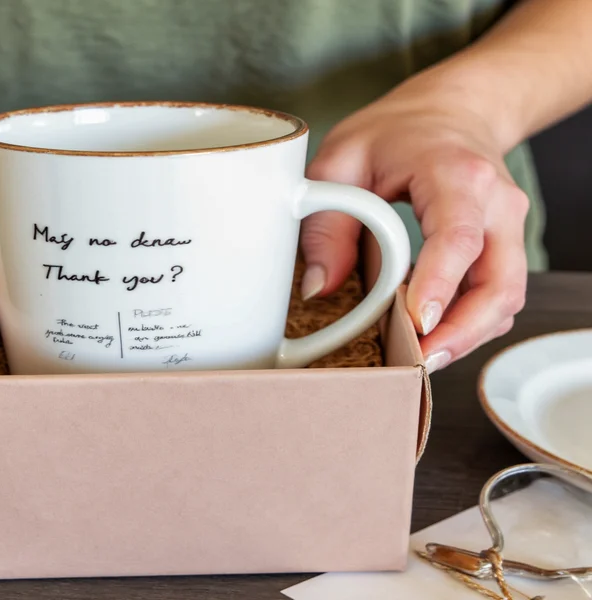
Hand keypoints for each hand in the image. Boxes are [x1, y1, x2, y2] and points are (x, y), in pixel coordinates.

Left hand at [300, 81, 527, 371]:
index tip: (416, 321)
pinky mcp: (505, 247)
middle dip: (461, 332)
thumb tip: (319, 287)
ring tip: (419, 356)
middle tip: (416, 360)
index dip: (439, 283)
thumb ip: (326, 221)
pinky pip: (499, 296)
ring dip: (467, 336)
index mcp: (455, 174)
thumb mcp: (342, 160)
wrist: (450, 113)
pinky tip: (432, 333)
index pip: (458, 236)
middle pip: (499, 282)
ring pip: (505, 297)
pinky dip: (471, 324)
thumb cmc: (395, 133)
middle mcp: (496, 203)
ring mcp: (508, 227)